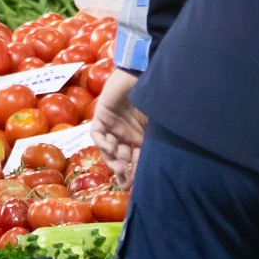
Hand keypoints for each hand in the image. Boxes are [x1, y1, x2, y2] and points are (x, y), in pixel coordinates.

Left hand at [90, 68, 147, 182]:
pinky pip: (97, 134)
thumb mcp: (158, 126)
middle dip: (121, 171)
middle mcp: (125, 133)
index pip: (134, 160)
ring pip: (107, 149)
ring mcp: (112, 125)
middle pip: (119, 158)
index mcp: (140, 136)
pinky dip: (103, 143)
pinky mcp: (102, 116)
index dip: (133, 173)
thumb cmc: (156, 96)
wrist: (143, 72)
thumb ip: (155, 143)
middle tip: (124, 180)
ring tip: (121, 164)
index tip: (133, 186)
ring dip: (113, 159)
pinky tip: (113, 146)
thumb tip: (161, 166)